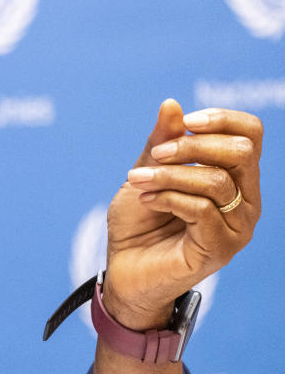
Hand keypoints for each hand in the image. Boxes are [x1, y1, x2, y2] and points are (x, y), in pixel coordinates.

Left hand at [103, 99, 261, 329]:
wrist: (123, 268)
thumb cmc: (139, 221)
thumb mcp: (145, 172)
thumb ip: (160, 143)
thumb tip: (171, 104)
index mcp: (235, 176)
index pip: (251, 134)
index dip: (221, 120)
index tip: (183, 123)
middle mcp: (246, 200)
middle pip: (241, 152)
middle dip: (191, 146)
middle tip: (155, 154)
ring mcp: (237, 226)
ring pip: (217, 181)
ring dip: (169, 175)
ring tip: (137, 180)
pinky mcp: (221, 249)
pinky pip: (202, 210)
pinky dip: (168, 197)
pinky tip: (146, 200)